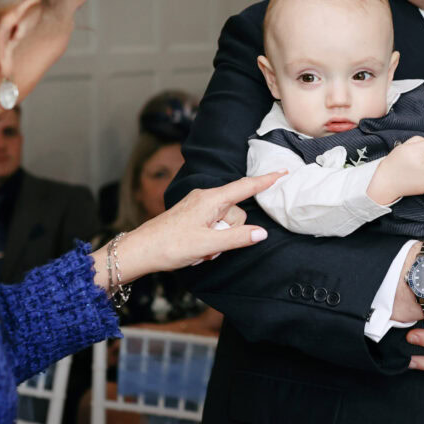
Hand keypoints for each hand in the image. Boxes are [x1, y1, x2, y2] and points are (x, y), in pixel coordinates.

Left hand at [105, 172, 280, 281]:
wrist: (140, 251)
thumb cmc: (170, 246)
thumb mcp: (208, 245)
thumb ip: (237, 238)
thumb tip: (262, 233)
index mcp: (211, 199)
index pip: (245, 187)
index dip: (266, 181)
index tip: (283, 172)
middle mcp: (205, 198)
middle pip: (236, 213)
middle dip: (231, 232)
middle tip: (212, 247)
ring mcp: (197, 207)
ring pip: (224, 223)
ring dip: (218, 240)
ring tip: (201, 251)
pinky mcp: (192, 216)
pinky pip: (212, 226)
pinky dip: (210, 240)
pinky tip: (196, 250)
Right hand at [367, 137, 423, 204]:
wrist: (387, 183)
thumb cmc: (394, 164)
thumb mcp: (401, 147)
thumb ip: (417, 140)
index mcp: (416, 150)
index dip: (423, 150)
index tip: (415, 155)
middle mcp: (423, 161)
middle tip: (412, 165)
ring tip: (414, 173)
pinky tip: (417, 179)